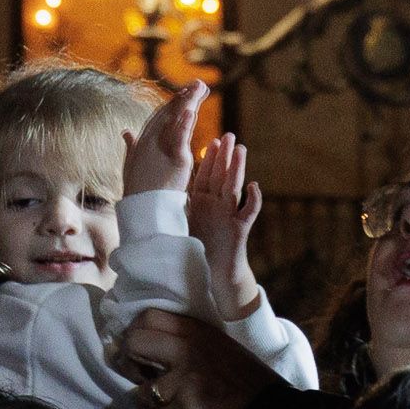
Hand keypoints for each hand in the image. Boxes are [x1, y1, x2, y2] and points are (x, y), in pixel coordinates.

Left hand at [115, 306, 279, 408]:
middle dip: (129, 364)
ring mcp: (186, 382)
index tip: (137, 350)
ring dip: (148, 406)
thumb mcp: (221, 350)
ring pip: (141, 392)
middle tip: (140, 379)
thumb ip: (189, 344)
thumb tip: (145, 346)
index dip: (135, 333)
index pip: (149, 317)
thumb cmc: (246, 386)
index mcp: (199, 333)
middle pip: (135, 343)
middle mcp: (189, 351)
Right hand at [126, 81, 206, 198]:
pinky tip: (191, 110)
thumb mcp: (132, 166)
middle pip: (170, 114)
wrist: (141, 211)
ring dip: (189, 102)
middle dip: (184, 98)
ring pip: (177, 121)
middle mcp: (150, 141)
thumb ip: (132, 147)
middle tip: (199, 84)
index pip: (160, 117)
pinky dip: (185, 124)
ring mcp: (162, 149)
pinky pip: (181, 139)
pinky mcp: (176, 160)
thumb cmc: (137, 191)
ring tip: (199, 87)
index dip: (173, 103)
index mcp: (143, 142)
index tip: (184, 92)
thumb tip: (126, 132)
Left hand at [187, 133, 265, 321]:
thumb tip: (156, 191)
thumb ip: (179, 205)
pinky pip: (247, 212)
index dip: (209, 158)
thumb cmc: (200, 248)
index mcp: (204, 203)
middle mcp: (218, 205)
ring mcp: (229, 215)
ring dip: (239, 169)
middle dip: (225, 156)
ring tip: (242, 150)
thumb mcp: (185, 223)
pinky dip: (252, 200)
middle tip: (230, 135)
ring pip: (235, 188)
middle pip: (222, 176)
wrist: (215, 273)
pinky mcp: (239, 229)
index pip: (206, 175)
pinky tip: (254, 186)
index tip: (211, 140)